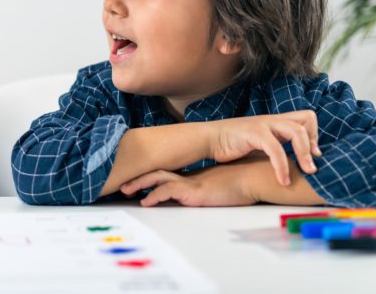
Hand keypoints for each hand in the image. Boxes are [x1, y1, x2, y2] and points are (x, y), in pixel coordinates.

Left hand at [120, 160, 264, 206]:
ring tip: (126, 190)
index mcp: (192, 177)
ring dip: (140, 184)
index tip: (135, 178)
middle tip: (122, 183)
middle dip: (137, 177)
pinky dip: (155, 196)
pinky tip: (146, 202)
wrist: (253, 179)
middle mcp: (188, 177)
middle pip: (156, 172)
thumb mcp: (218, 188)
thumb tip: (199, 197)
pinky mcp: (194, 191)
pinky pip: (168, 192)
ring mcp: (190, 183)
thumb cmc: (241, 184)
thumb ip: (206, 191)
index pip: (164, 173)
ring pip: (157, 179)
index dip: (148, 175)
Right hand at [206, 111, 320, 185]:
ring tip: (307, 172)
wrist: (208, 139)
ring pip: (296, 132)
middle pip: (306, 120)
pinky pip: (276, 149)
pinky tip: (283, 181)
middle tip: (311, 166)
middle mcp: (272, 120)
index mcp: (275, 121)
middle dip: (313, 145)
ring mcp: (263, 124)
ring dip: (305, 155)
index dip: (314, 136)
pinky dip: (282, 167)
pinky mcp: (254, 133)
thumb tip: (293, 160)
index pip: (306, 117)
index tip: (313, 156)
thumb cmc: (232, 145)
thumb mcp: (259, 143)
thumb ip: (275, 146)